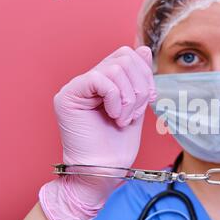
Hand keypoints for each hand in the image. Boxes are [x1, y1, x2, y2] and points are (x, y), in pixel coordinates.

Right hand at [39, 46, 156, 219]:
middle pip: (124, 56)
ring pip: (115, 68)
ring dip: (130, 98)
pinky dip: (116, 99)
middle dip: (140, 85)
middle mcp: (88, 81)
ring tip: (124, 119)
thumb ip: (139, 79)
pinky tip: (114, 116)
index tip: (150, 99)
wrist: (103, 171)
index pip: (128, 56)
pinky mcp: (68, 96)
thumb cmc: (118, 146)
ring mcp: (77, 87)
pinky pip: (100, 79)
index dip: (145, 74)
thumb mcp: (137, 107)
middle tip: (135, 112)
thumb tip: (143, 48)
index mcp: (105, 82)